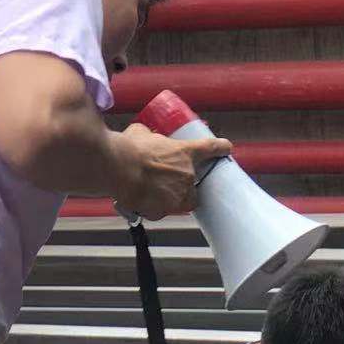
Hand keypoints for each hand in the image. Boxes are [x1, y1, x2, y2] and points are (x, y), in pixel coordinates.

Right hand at [112, 122, 232, 219]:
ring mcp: (178, 196)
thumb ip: (151, 136)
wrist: (117, 168)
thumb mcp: (141, 133)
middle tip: (163, 177)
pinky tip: (142, 200)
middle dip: (180, 182)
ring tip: (150, 189)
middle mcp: (187, 176)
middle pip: (192, 183)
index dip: (220, 148)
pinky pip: (162, 211)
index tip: (226, 148)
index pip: (211, 148)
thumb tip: (147, 137)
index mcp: (185, 153)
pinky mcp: (164, 211)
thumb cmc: (129, 148)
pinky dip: (153, 207)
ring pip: (178, 200)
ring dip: (168, 196)